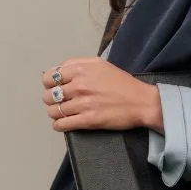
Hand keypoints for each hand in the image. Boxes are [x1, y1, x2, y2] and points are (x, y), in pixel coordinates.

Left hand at [41, 58, 163, 132]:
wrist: (142, 102)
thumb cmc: (122, 83)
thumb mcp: (100, 64)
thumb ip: (77, 64)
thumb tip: (58, 71)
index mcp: (81, 70)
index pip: (49, 77)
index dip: (49, 84)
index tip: (54, 88)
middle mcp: (79, 85)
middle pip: (48, 95)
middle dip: (51, 100)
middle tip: (60, 102)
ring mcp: (83, 103)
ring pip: (53, 111)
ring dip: (55, 113)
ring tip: (62, 113)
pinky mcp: (88, 120)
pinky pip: (61, 124)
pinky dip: (59, 125)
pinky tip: (64, 123)